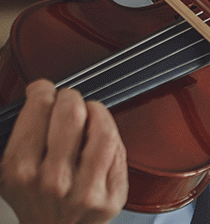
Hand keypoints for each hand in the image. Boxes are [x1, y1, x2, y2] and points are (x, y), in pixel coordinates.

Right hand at [0, 80, 127, 223]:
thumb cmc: (35, 198)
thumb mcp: (13, 170)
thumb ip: (25, 134)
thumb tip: (41, 93)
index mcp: (20, 170)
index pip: (38, 110)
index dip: (43, 91)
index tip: (44, 89)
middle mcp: (52, 180)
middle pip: (71, 113)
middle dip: (70, 96)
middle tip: (69, 98)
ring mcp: (84, 189)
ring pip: (101, 130)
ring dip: (96, 111)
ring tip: (89, 111)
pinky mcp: (110, 196)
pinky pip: (117, 150)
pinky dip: (111, 132)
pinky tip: (101, 131)